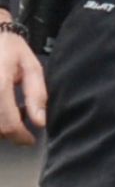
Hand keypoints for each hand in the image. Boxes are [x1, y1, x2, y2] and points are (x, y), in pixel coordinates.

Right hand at [0, 22, 47, 145]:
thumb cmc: (10, 46)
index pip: (8, 123)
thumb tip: (39, 122)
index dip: (20, 137)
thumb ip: (36, 95)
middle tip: (22, 127)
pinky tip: (3, 107)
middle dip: (10, 133)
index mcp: (0, 84)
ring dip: (1, 125)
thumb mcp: (31, 67)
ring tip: (12, 114)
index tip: (30, 140)